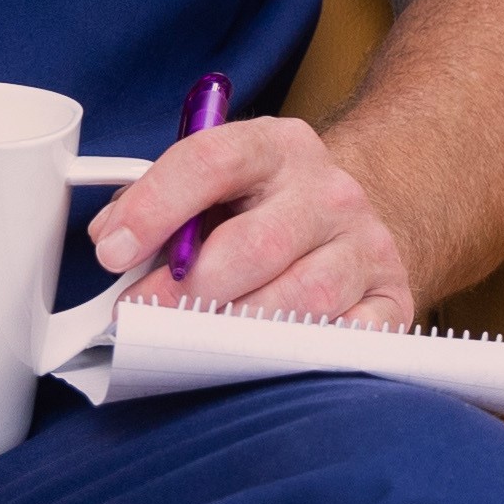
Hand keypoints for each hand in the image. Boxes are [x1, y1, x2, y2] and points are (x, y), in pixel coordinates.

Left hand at [87, 116, 421, 325]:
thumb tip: (112, 237)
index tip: (112, 251)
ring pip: (303, 298)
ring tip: (196, 344)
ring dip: (240, 329)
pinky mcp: (392, 295)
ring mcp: (365, 243)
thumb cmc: (261, 210)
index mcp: (275, 146)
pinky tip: (266, 356)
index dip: (156, 206)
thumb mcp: (212, 187)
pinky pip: (351, 337)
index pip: (212, 159)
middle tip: (142, 316)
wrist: (346, 222)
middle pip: (258, 242)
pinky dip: (305, 353)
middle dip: (189, 289)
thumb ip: (154, 202)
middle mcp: (328, 189)